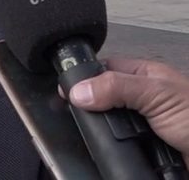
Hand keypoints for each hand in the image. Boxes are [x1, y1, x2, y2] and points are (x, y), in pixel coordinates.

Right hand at [69, 58, 188, 165]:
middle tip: (72, 114)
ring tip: (91, 134)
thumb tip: (78, 90)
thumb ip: (116, 87)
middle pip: (102, 98)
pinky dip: (111, 150)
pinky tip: (106, 150)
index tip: (64, 88)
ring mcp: (141, 126)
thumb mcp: (156, 93)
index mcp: (143, 76)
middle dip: (90, 106)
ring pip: (108, 125)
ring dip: (101, 132)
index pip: (103, 68)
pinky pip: (117, 148)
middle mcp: (140, 99)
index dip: (83, 76)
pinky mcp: (143, 151)